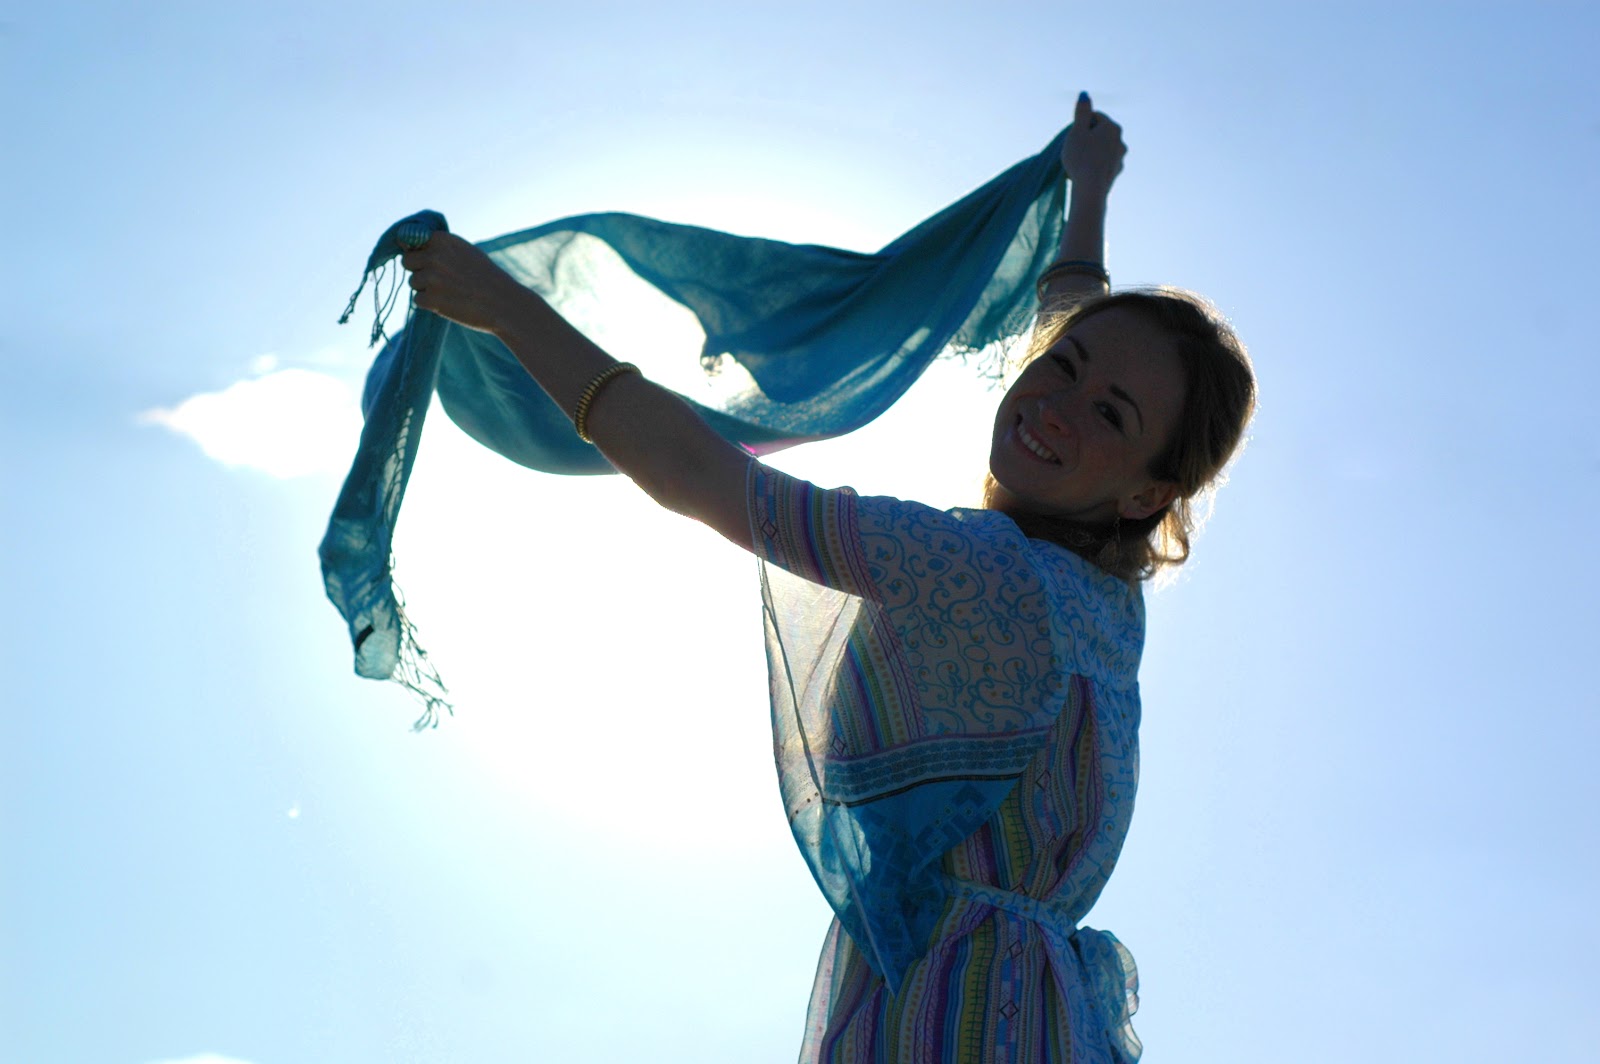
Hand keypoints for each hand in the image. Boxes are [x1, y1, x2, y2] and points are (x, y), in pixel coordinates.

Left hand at [401, 232, 533, 335]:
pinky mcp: (430, 299)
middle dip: (419, 271)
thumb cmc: (487, 278)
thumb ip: (440, 248)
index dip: (420, 253)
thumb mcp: (466, 251)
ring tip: (450, 292)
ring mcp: (431, 277)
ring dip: (426, 289)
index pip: (411, 241)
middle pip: (407, 262)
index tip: (432, 262)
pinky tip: (449, 303)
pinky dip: (430, 304)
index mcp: (442, 240)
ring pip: (413, 282)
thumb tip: (410, 245)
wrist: (504, 304)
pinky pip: (417, 300)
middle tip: (440, 280)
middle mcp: (434, 255)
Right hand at [1060, 91, 1125, 192]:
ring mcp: (1120, 158)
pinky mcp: (1116, 173)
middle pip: (1100, 132)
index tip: (1073, 137)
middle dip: (1088, 138)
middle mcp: (1121, 140)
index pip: (1094, 116)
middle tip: (1075, 149)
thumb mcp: (1076, 132)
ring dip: (1092, 151)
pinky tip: (1086, 172)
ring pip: (1103, 148)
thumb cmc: (1081, 158)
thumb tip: (1085, 94)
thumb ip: (1081, 112)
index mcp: (1112, 127)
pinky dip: (1096, 164)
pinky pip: (1104, 163)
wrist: (1090, 190)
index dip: (1080, 125)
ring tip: (1080, 162)